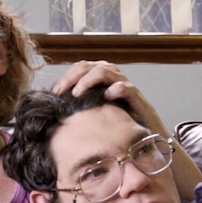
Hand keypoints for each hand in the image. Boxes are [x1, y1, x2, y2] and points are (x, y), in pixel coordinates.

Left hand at [52, 60, 169, 136]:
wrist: (145, 136)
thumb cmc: (119, 125)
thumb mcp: (96, 113)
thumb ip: (82, 106)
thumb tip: (58, 107)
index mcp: (102, 78)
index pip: (82, 67)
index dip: (67, 76)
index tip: (56, 91)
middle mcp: (114, 77)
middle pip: (91, 66)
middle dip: (73, 77)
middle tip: (61, 91)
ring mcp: (125, 86)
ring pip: (106, 71)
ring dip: (89, 80)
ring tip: (77, 93)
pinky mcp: (137, 98)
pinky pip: (126, 87)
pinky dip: (116, 89)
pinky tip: (107, 96)